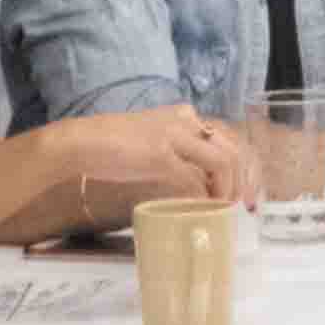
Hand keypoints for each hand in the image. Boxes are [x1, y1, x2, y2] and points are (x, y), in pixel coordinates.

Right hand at [21, 104, 253, 229]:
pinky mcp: (162, 156)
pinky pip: (196, 180)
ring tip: (223, 209)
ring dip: (228, 189)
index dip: (242, 167)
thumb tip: (199, 182)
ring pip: (223, 162)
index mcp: (183, 115)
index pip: (228, 138)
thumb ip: (177, 155)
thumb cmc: (111, 146)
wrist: (81, 143)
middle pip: (233, 149)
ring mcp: (174, 137)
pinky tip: (204, 209)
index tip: (244, 191)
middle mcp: (184, 120)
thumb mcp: (152, 143)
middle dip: (243, 181)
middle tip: (243, 206)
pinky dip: (206, 197)